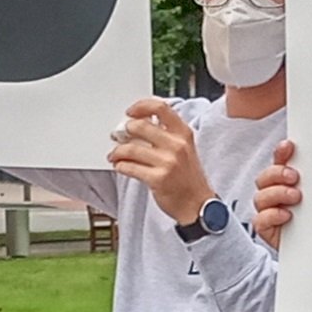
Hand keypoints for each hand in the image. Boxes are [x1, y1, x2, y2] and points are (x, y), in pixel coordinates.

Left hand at [108, 100, 210, 227]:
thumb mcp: (184, 149)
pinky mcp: (158, 179)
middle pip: (140, 126)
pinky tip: (120, 166)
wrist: (197, 205)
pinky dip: (120, 166)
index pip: (160, 107)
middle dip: (124, 131)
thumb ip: (165, 135)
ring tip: (114, 155)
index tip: (130, 112)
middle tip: (118, 136)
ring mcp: (168, 162)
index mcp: (183, 133)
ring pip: (131, 148)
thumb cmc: (187, 177)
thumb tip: (136, 125)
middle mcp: (177, 145)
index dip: (141, 106)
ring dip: (117, 151)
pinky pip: (130, 167)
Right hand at [251, 139, 302, 247]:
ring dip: (277, 194)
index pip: (279, 161)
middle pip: (265, 177)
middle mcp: (275, 194)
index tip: (289, 147)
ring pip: (261, 197)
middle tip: (294, 177)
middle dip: (278, 174)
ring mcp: (269, 210)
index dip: (281, 152)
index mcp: (287, 181)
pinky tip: (286, 215)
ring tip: (295, 197)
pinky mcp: (266, 228)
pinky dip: (272, 215)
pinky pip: (260, 219)